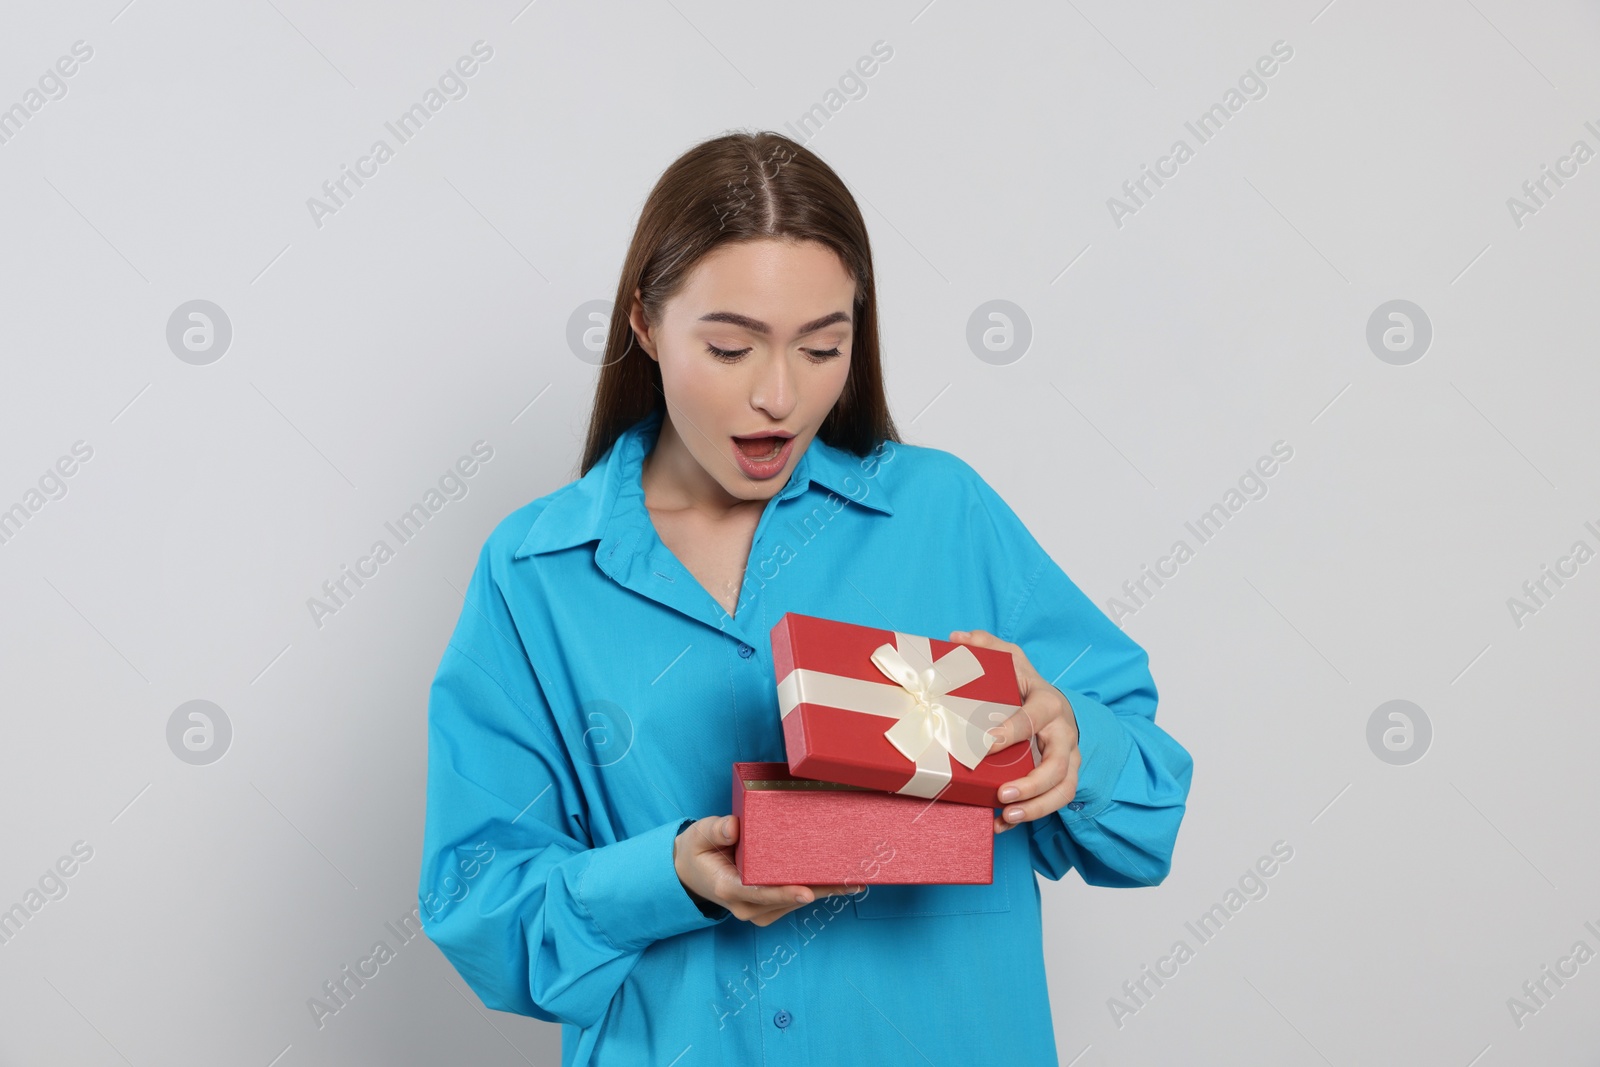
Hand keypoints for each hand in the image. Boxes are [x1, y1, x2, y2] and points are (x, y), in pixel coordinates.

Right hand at [674, 815, 859, 925]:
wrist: (691, 872)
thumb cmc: (698, 851)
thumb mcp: (699, 835)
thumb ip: (716, 831)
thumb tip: (734, 827)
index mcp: (728, 888)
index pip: (759, 892)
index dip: (784, 893)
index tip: (808, 892)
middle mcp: (746, 906)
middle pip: (787, 899)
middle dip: (820, 890)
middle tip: (853, 880)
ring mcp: (758, 910)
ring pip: (796, 902)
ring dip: (825, 892)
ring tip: (856, 880)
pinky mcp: (768, 909)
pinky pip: (795, 901)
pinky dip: (816, 891)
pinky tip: (840, 881)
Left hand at [949, 628, 1080, 833]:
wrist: (1054, 705)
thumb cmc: (1027, 685)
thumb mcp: (1011, 662)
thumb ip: (987, 647)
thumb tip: (956, 638)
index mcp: (1048, 703)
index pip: (1032, 719)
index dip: (1010, 732)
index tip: (986, 744)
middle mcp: (1064, 733)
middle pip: (1057, 764)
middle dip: (1032, 783)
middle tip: (1002, 794)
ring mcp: (1068, 758)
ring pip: (1063, 789)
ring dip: (1037, 807)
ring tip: (1007, 816)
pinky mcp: (1063, 777)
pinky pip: (1055, 802)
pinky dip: (1030, 816)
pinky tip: (1002, 824)